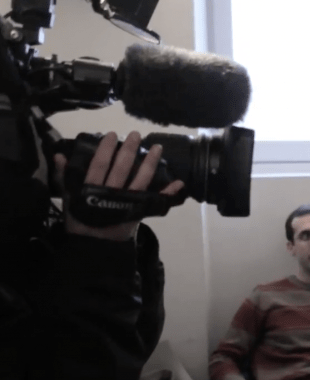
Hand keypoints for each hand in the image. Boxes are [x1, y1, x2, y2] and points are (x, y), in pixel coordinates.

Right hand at [53, 131, 184, 240]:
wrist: (95, 245)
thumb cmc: (81, 218)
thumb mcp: (69, 197)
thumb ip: (64, 176)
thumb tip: (59, 155)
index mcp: (92, 188)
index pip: (100, 164)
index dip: (106, 148)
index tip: (112, 135)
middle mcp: (112, 192)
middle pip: (123, 167)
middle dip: (131, 149)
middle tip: (136, 134)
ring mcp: (128, 201)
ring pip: (142, 179)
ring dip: (151, 162)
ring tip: (158, 148)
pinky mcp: (139, 211)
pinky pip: (156, 201)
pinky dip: (168, 192)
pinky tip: (179, 183)